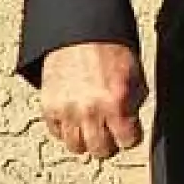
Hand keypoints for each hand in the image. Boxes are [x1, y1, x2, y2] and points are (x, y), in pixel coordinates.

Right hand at [40, 42, 147, 159]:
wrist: (80, 33)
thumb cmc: (110, 49)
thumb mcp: (135, 73)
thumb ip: (134, 101)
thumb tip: (132, 121)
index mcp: (116, 101)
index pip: (127, 141)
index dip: (131, 137)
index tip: (130, 133)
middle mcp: (90, 110)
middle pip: (100, 150)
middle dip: (109, 144)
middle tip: (111, 135)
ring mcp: (67, 111)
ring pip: (76, 147)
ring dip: (86, 141)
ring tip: (92, 129)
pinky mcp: (49, 108)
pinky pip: (57, 134)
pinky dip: (67, 131)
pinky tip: (76, 120)